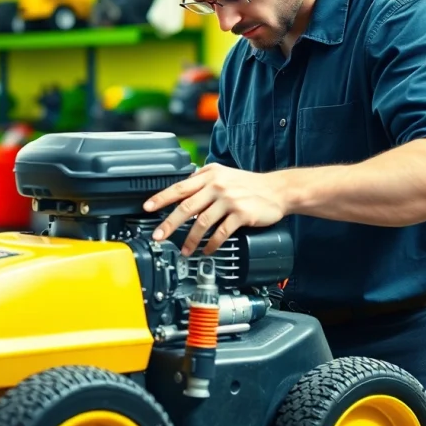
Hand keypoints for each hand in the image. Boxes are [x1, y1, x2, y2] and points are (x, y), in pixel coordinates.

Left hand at [143, 163, 287, 255]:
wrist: (278, 190)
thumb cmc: (249, 184)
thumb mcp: (223, 174)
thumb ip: (203, 180)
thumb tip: (183, 190)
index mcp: (209, 175)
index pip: (179, 187)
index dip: (161, 198)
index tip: (147, 208)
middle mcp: (217, 186)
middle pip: (186, 207)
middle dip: (169, 224)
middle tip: (158, 236)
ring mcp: (229, 200)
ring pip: (202, 223)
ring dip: (191, 240)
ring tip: (185, 250)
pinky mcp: (241, 214)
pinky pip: (221, 232)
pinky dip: (212, 244)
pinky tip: (207, 251)